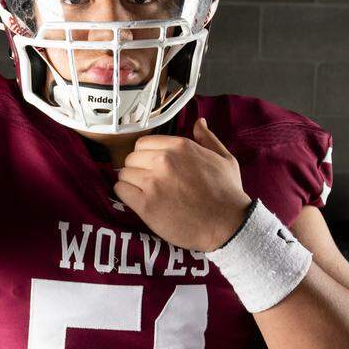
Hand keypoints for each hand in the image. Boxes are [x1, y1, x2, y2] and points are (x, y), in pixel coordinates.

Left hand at [115, 118, 252, 251]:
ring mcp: (153, 182)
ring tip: (145, 192)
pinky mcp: (146, 204)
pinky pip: (121, 191)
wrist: (228, 225)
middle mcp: (164, 161)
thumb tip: (199, 123)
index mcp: (180, 146)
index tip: (152, 167)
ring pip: (124, 174)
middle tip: (149, 182)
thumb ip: (208, 139)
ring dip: (131, 182)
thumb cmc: (228, 193)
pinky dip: (126, 195)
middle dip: (138, 169)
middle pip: (132, 158)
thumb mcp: (224, 159)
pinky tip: (138, 200)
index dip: (146, 155)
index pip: (143, 143)